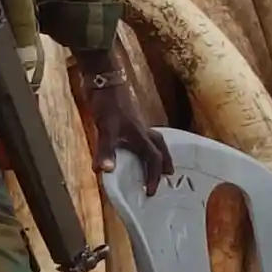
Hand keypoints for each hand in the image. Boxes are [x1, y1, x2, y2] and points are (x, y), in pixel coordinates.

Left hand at [80, 58, 169, 187]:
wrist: (104, 80)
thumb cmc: (107, 103)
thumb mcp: (105, 128)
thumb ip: (106, 150)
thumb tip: (104, 171)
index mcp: (141, 136)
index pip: (153, 159)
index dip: (153, 176)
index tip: (150, 192)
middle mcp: (143, 131)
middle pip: (160, 149)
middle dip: (164, 163)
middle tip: (167, 175)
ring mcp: (136, 124)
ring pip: (154, 141)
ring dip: (158, 153)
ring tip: (157, 162)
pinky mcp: (128, 119)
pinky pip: (142, 135)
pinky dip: (143, 144)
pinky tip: (133, 146)